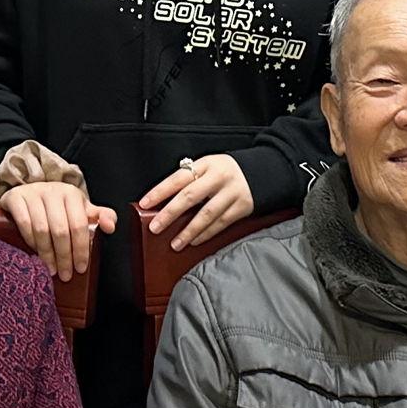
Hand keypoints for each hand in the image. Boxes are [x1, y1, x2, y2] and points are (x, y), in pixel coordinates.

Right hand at [0, 182, 118, 281]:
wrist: (30, 190)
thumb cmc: (59, 205)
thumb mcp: (81, 208)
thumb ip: (100, 216)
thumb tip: (110, 227)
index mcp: (72, 194)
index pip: (79, 225)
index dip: (80, 249)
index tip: (80, 268)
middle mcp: (52, 191)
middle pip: (60, 230)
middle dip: (64, 256)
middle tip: (65, 275)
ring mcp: (33, 193)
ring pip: (41, 229)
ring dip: (47, 253)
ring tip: (51, 270)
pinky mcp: (15, 197)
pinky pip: (24, 223)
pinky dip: (30, 241)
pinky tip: (35, 253)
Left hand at [140, 154, 254, 250]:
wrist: (262, 171)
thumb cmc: (226, 172)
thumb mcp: (208, 167)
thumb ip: (190, 179)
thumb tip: (163, 200)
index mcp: (206, 164)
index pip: (178, 177)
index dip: (160, 191)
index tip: (144, 203)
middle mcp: (218, 177)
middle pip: (191, 195)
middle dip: (171, 213)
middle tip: (156, 227)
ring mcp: (232, 192)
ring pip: (207, 213)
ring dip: (189, 230)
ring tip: (175, 243)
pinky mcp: (242, 207)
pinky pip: (221, 223)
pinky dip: (206, 233)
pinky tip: (194, 241)